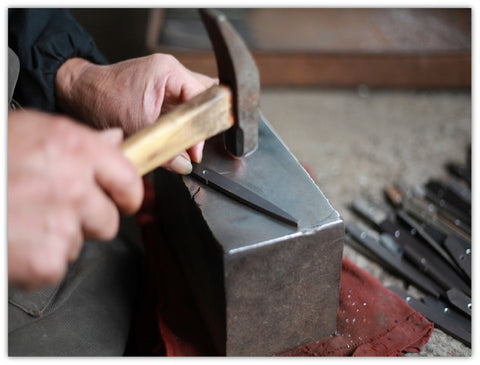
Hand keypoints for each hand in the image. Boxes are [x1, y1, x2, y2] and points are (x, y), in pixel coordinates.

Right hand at [8, 110, 143, 288]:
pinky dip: (39, 259)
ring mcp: (60, 223)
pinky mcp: (46, 259)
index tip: (123, 198)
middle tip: (52, 209)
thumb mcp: (30, 133)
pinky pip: (58, 263)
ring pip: (81, 241)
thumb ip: (78, 141)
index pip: (128, 178)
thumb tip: (115, 141)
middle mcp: (72, 184)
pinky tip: (16, 239)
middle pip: (109, 218)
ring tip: (23, 218)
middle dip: (87, 219)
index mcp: (73, 148)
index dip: (127, 193)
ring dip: (58, 236)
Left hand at [56, 54, 216, 173]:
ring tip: (188, 141)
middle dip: (203, 122)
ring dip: (194, 122)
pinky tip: (178, 136)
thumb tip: (184, 164)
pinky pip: (183, 106)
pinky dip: (184, 122)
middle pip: (205, 96)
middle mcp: (171, 72)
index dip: (203, 125)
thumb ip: (162, 147)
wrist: (79, 94)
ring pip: (196, 102)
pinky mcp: (162, 92)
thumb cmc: (100, 100)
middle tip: (195, 145)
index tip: (196, 149)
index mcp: (168, 71)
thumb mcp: (134, 126)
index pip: (202, 97)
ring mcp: (168, 81)